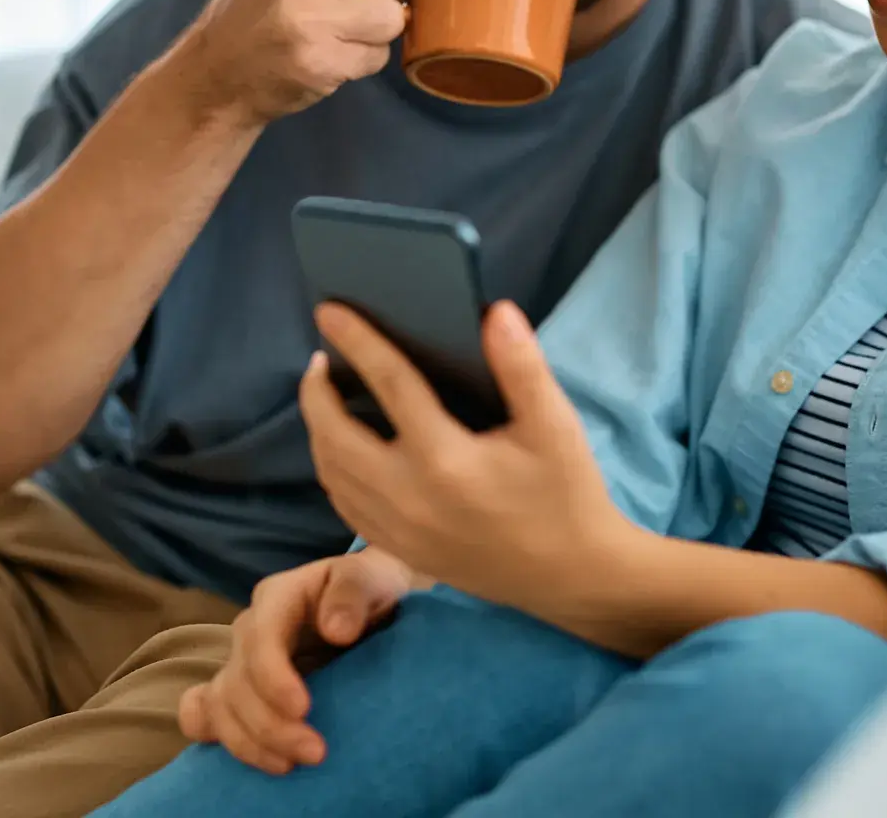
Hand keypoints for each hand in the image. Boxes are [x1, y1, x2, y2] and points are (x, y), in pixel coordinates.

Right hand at [179, 548, 416, 773]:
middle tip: (315, 753)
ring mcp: (241, 663)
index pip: (260, 637)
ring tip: (290, 767)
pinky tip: (250, 758)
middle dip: (270, 724)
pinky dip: (218, 738)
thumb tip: (336, 630)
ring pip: (219, 706)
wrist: (374, 609)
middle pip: (237, 682)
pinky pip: (204, 714)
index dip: (272, 677)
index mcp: (278, 597)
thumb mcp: (372, 578)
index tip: (302, 709)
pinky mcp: (241, 692)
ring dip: (250, 743)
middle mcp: (251, 630)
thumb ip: (354, 593)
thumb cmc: (373, 590)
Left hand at [298, 301, 629, 616]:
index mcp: (446, 459)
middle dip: (316, 393)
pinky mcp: (399, 550)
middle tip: (319, 358)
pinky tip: (340, 448)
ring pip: (331, 473)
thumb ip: (521, 365)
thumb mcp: (555, 425)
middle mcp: (410, 496)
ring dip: (318, 430)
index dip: (356, 341)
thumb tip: (493, 312)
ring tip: (325, 396)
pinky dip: (331, 469)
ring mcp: (398, 529)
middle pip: (335, 435)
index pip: (389, 384)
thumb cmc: (564, 493)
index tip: (328, 310)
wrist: (571, 577)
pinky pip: (344, 505)